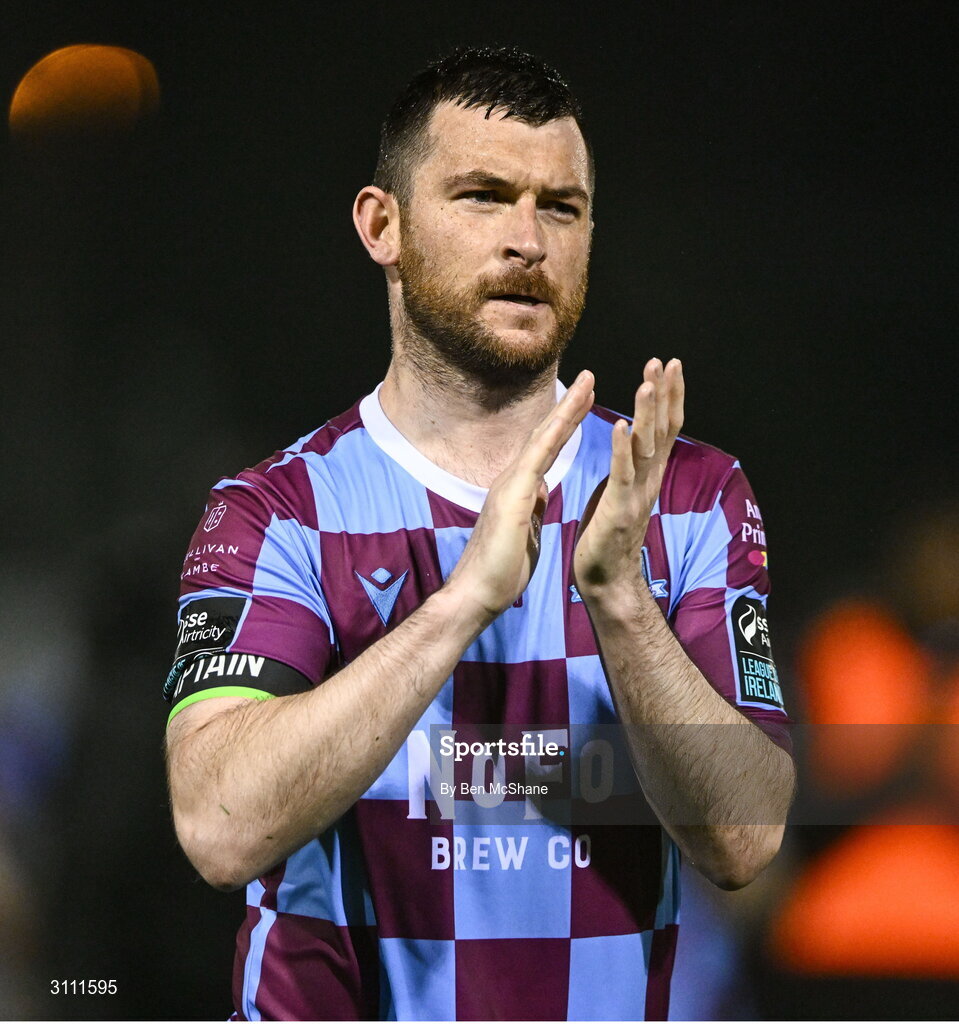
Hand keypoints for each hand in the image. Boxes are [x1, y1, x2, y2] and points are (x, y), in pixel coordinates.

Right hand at [446, 370, 594, 624]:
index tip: (584, 402)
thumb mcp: (526, 530)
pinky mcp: (512, 495)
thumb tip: (540, 490)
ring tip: (587, 382)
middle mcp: (513, 479)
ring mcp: (511, 484)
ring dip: (565, 408)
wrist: (477, 593)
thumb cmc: (500, 569)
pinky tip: (569, 416)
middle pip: (545, 433)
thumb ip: (531, 506)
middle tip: (588, 377)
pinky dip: (556, 433)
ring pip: (543, 436)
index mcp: (519, 488)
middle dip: (567, 404)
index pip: (546, 448)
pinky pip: (539, 457)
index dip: (565, 423)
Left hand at [574, 358, 683, 604]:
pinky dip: (622, 448)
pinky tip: (621, 424)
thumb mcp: (621, 490)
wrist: (605, 578)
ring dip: (647, 413)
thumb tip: (631, 439)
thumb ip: (630, 464)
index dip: (669, 395)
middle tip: (665, 361)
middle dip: (664, 393)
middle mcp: (649, 479)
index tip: (670, 365)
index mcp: (648, 473)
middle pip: (663, 429)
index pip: (665, 427)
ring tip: (647, 382)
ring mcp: (636, 493)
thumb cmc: (608, 534)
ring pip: (646, 446)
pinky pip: (622, 473)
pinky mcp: (618, 508)